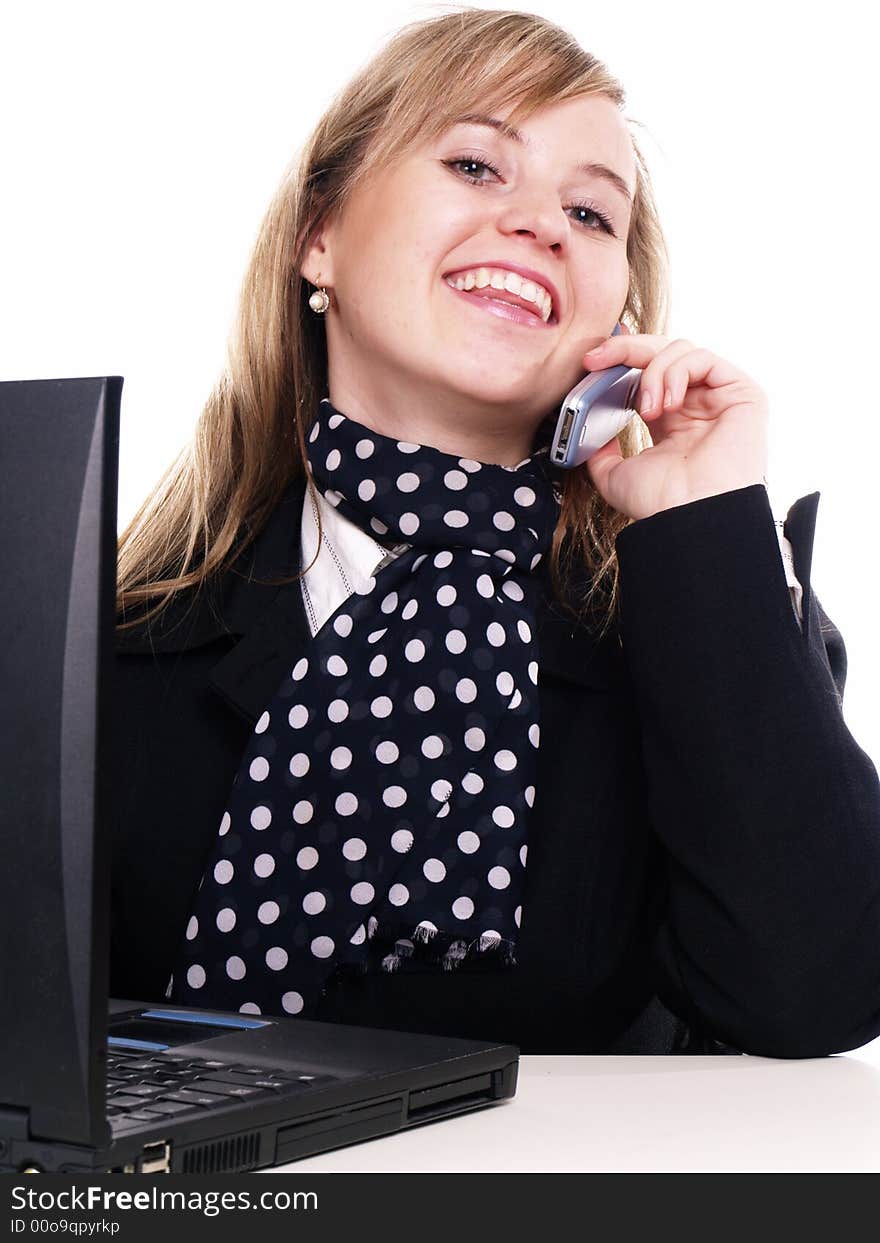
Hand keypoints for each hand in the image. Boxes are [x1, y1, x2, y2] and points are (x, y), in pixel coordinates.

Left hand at [583, 325, 769, 520]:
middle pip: (661, 355)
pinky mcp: (742, 393)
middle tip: (597, 358)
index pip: (646, 375)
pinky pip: (704, 358)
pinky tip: (668, 404)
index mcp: (672, 423)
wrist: (690, 517)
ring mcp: (719, 399)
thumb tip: (589, 426)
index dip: (621, 360)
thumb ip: (600, 449)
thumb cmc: (660, 504)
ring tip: (647, 409)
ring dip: (653, 372)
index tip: (591, 362)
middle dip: (626, 350)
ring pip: (680, 352)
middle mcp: (697, 407)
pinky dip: (677, 372)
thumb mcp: (614, 474)